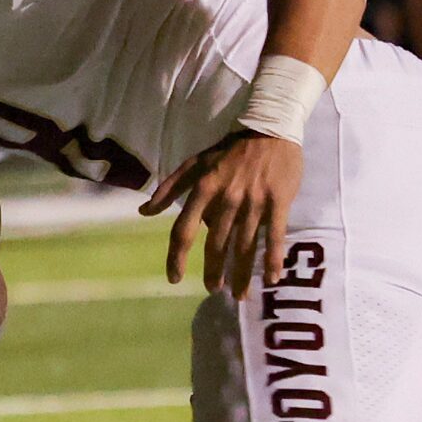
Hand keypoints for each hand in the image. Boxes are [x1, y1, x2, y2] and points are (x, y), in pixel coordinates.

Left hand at [140, 131, 302, 296]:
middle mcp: (226, 198)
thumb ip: (169, 188)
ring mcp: (253, 201)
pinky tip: (271, 278)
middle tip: (213, 290)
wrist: (270, 127)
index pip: (183, 230)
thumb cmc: (231, 148)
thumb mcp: (195, 162)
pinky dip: (272, 259)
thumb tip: (144, 212)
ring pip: (245, 246)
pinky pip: (275, 236)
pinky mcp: (277, 201)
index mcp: (203, 189)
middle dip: (214, 272)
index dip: (176, 257)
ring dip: (241, 274)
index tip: (174, 278)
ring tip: (238, 295)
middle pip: (216, 244)